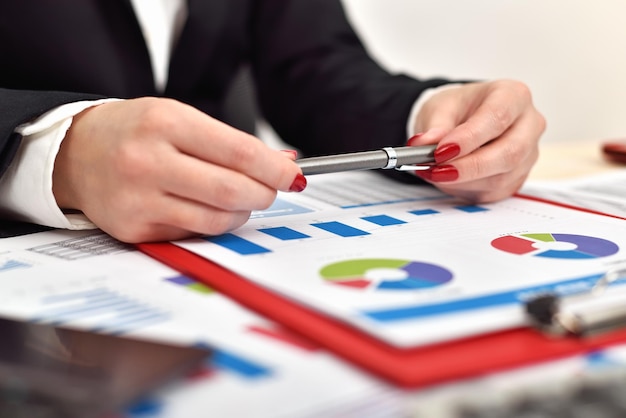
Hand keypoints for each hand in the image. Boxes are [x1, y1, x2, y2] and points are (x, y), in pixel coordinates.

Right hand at [52, 97, 304, 242]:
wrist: (76, 152)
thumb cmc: (135, 131)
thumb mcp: (180, 118)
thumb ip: (231, 142)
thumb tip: (283, 164)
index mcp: (165, 123)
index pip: (239, 152)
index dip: (274, 169)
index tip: (291, 176)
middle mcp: (147, 161)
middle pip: (232, 191)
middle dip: (264, 194)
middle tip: (270, 190)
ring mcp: (138, 200)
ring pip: (217, 220)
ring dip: (241, 212)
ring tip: (238, 198)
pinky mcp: (134, 229)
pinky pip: (193, 233)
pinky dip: (211, 223)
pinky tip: (203, 207)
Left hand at [408, 80, 545, 201]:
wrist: (462, 121)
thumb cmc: (457, 109)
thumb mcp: (439, 108)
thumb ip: (434, 126)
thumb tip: (423, 144)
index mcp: (514, 95)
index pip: (498, 117)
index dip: (469, 137)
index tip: (441, 150)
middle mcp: (529, 125)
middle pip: (509, 152)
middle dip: (469, 167)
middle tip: (436, 170)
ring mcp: (528, 154)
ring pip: (500, 177)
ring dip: (462, 181)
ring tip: (433, 173)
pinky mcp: (517, 178)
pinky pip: (493, 191)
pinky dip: (465, 189)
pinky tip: (447, 179)